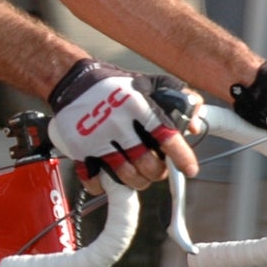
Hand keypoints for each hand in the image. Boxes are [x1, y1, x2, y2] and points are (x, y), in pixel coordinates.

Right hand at [46, 59, 198, 188]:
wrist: (71, 81)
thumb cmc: (115, 85)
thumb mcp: (149, 83)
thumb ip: (177, 98)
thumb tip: (194, 126)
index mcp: (137, 104)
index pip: (166, 136)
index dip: (182, 157)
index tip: (190, 170)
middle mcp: (117, 122)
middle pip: (147, 164)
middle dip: (158, 172)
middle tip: (157, 169)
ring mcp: (96, 137)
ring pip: (125, 176)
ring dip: (137, 181)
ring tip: (138, 176)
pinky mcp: (78, 148)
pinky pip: (95, 180)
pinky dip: (103, 185)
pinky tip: (108, 177)